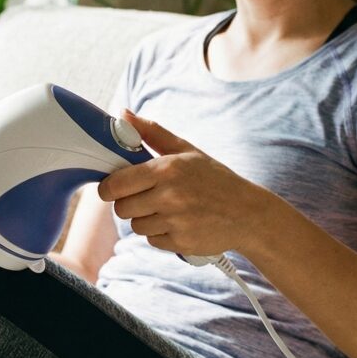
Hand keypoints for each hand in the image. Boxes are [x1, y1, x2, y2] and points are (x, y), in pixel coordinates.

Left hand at [97, 109, 262, 255]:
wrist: (248, 213)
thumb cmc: (214, 179)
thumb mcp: (186, 150)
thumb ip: (152, 133)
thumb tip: (122, 115)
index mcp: (167, 169)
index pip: (116, 185)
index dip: (109, 188)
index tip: (113, 188)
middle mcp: (169, 196)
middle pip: (121, 208)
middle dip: (129, 204)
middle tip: (146, 197)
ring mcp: (175, 221)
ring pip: (135, 226)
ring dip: (145, 220)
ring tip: (167, 210)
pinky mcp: (180, 242)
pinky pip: (152, 240)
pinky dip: (160, 234)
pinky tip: (178, 223)